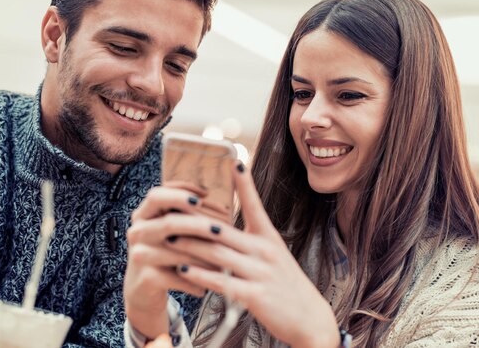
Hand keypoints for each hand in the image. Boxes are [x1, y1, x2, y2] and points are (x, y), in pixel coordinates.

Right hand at [123, 186, 212, 338]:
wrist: (143, 289)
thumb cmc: (165, 254)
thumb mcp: (170, 232)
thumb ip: (186, 216)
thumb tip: (223, 205)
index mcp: (144, 215)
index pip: (157, 195)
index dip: (180, 192)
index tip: (206, 194)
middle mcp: (137, 232)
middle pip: (168, 222)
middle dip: (198, 224)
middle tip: (220, 229)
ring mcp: (139, 255)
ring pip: (176, 252)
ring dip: (203, 257)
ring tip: (224, 260)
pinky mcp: (146, 278)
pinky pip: (178, 276)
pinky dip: (196, 281)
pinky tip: (208, 285)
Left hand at [163, 161, 340, 347]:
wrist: (310, 318)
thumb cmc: (286, 285)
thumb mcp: (275, 254)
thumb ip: (252, 239)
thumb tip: (223, 226)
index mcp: (269, 238)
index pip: (254, 204)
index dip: (244, 183)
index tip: (234, 160)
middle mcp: (265, 250)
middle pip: (223, 229)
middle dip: (194, 219)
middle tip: (170, 208)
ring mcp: (260, 273)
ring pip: (218, 254)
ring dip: (190, 246)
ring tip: (168, 238)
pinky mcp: (255, 296)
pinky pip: (223, 282)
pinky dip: (200, 275)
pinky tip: (182, 271)